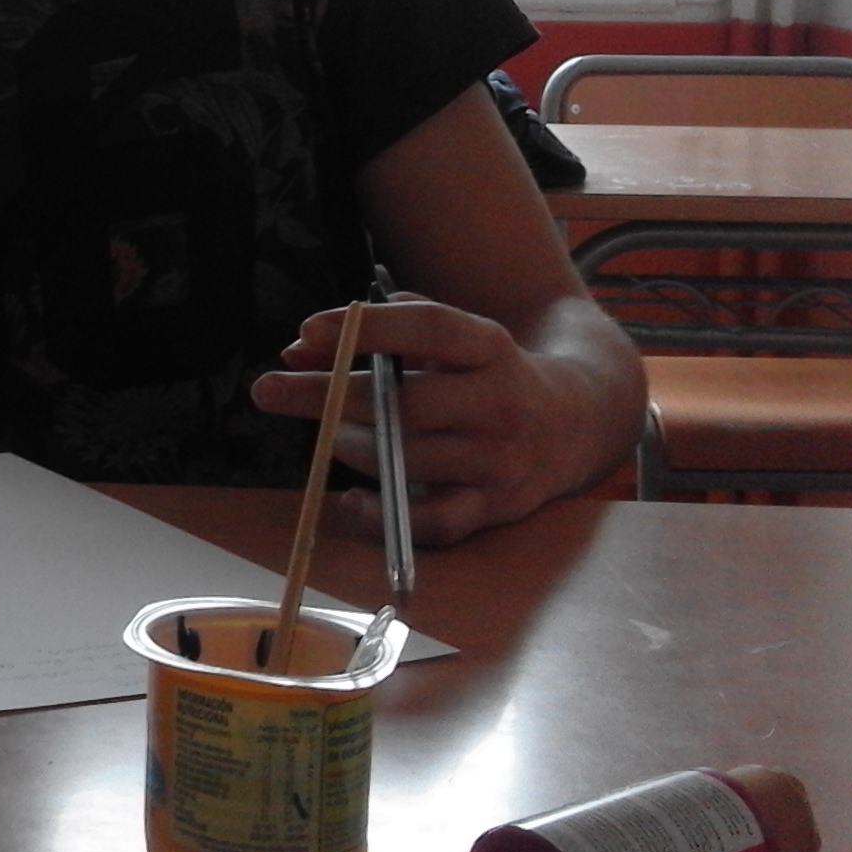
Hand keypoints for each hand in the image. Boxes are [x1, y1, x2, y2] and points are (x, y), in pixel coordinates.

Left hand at [250, 294, 594, 545]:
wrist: (580, 420)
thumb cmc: (489, 372)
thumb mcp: (453, 338)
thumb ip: (385, 332)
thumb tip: (303, 346)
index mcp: (491, 348)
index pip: (430, 329)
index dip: (368, 328)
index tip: (306, 329)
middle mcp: (501, 403)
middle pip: (406, 404)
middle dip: (329, 396)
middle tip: (270, 390)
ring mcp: (502, 461)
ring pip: (410, 461)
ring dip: (350, 447)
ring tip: (325, 435)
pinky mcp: (498, 507)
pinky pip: (434, 523)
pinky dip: (384, 517)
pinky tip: (351, 500)